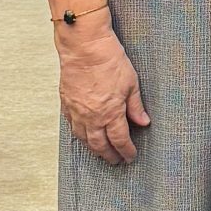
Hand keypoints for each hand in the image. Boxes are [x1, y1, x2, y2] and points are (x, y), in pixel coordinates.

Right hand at [57, 23, 148, 165]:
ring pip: (84, 139)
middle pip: (100, 145)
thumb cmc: (109, 61)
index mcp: (110, 113)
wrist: (84, 48)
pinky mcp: (66, 104)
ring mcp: (76, 112)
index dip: (126, 151)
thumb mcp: (132, 83)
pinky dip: (80, 135)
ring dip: (93, 149)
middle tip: (116, 161)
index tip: (130, 157)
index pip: (120, 140)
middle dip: (109, 155)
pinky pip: (72, 127)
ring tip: (101, 153)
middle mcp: (91, 117)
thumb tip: (144, 122)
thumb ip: (136, 106)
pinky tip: (84, 136)